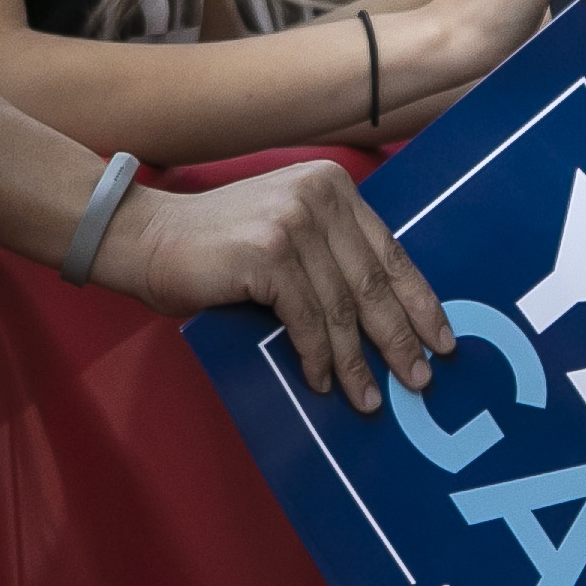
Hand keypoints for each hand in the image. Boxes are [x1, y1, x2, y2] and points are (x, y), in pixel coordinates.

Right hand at [90, 157, 444, 413]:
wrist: (145, 238)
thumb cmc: (216, 247)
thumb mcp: (285, 234)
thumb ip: (330, 256)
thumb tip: (389, 320)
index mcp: (331, 186)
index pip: (390, 252)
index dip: (419, 301)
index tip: (441, 340)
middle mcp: (318, 196)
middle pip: (372, 283)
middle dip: (398, 339)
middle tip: (417, 381)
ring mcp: (292, 222)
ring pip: (341, 309)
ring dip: (356, 362)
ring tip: (368, 400)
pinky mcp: (267, 253)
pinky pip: (306, 320)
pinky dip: (316, 357)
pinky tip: (321, 381)